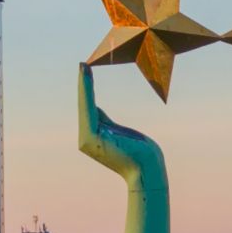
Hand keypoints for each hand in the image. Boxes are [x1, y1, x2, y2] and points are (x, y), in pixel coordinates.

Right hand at [79, 64, 165, 185]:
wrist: (148, 168)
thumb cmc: (140, 152)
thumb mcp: (120, 132)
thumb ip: (106, 122)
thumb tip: (95, 108)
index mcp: (94, 137)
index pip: (89, 109)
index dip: (87, 90)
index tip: (85, 72)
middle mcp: (86, 139)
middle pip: (85, 106)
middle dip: (84, 85)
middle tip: (83, 64)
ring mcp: (86, 139)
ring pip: (85, 105)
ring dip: (83, 84)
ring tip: (83, 66)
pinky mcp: (90, 136)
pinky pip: (87, 108)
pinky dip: (86, 91)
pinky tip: (86, 76)